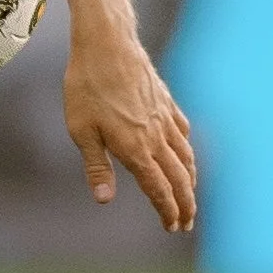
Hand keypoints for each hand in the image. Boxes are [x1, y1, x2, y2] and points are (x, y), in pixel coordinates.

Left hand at [64, 29, 196, 232]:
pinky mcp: (165, 103)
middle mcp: (156, 137)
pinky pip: (183, 133)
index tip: (171, 227)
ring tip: (190, 197)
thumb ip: (97, 167)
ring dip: (190, 181)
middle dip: (185, 204)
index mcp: (135, 149)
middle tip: (186, 223)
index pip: (158, 189)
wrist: (107, 45)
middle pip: (179, 178)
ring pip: (186, 157)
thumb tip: (104, 201)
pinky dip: (188, 151)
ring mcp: (164, 119)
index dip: (167, 211)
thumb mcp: (82, 131)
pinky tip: (186, 155)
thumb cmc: (87, 88)